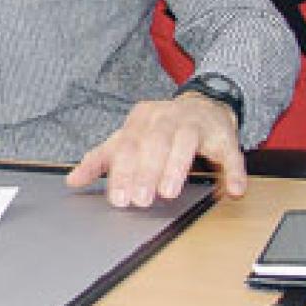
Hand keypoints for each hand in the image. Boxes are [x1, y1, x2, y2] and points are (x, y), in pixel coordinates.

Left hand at [65, 93, 246, 206]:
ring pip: (185, 142)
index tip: (118, 198)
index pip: (127, 144)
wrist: (204, 106)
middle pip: (154, 142)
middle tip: (141, 199)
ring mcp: (197, 124)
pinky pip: (230, 152)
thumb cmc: (160, 128)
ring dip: (176, 167)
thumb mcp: (128, 139)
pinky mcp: (224, 136)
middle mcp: (167, 117)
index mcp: (141, 119)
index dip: (122, 172)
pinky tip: (232, 189)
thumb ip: (102, 159)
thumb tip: (73, 180)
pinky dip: (232, 171)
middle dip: (146, 171)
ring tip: (169, 192)